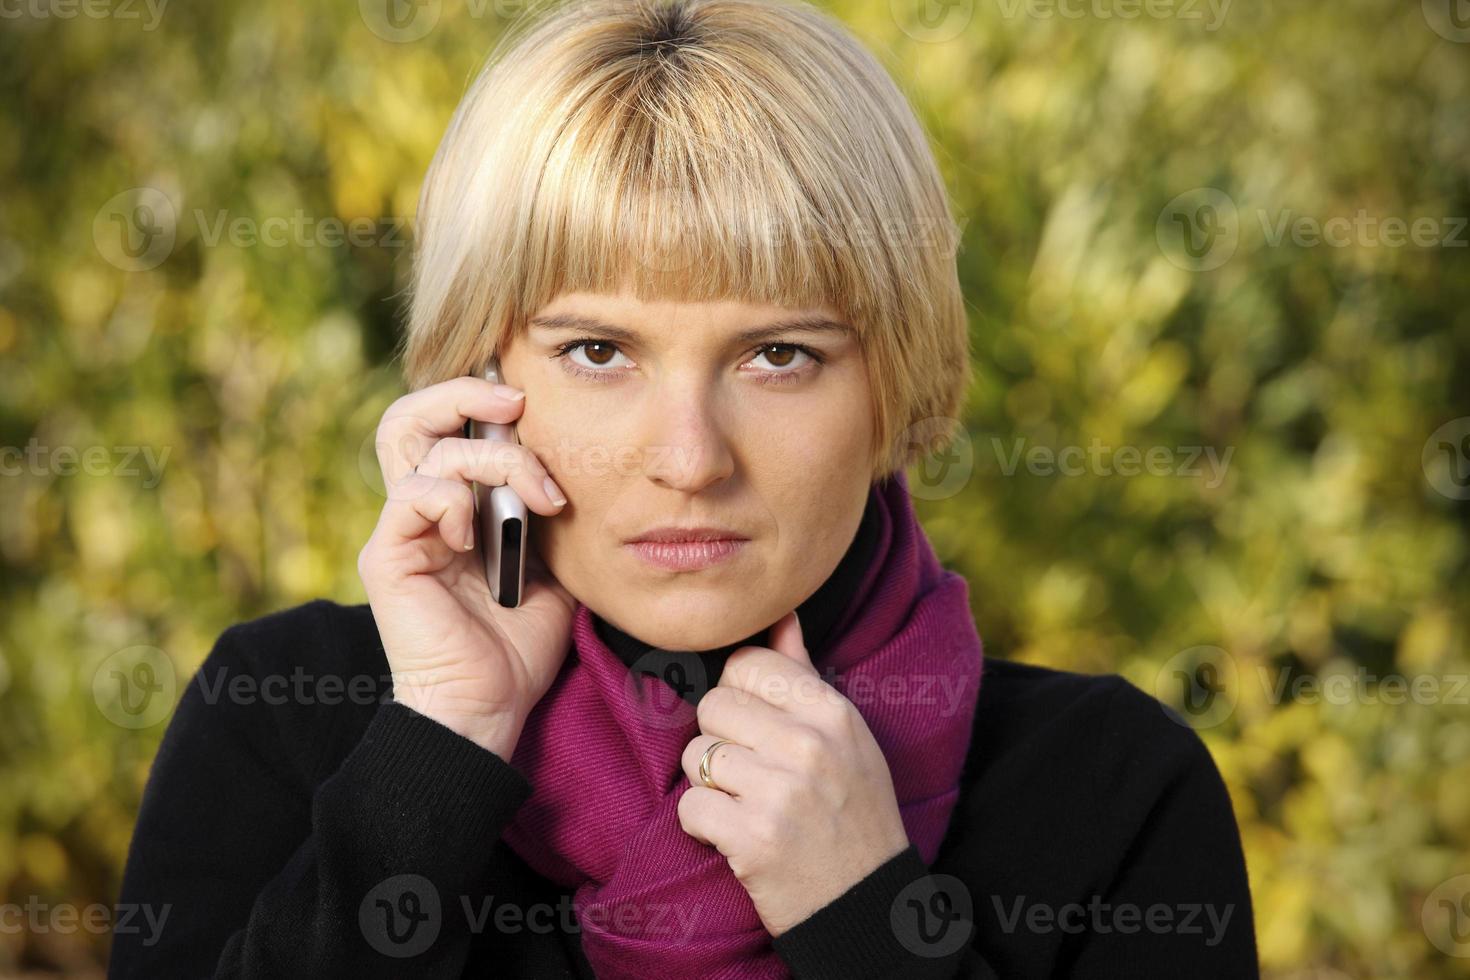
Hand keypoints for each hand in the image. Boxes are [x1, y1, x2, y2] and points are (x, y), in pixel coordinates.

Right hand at [357, 375, 575, 758]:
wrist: (488, 709)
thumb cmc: (517, 647)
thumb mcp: (549, 567)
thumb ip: (544, 515)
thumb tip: (573, 466)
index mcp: (453, 510)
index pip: (446, 427)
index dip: (481, 400)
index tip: (535, 404)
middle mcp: (420, 513)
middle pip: (410, 417)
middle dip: (464, 392)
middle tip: (517, 400)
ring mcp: (400, 532)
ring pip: (427, 447)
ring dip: (495, 458)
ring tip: (540, 499)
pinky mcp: (388, 557)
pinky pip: (414, 495)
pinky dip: (454, 499)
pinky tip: (479, 536)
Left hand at [676, 611, 910, 936]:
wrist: (866, 906)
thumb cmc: (853, 813)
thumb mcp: (846, 738)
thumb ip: (804, 675)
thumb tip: (780, 615)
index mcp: (832, 712)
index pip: (746, 664)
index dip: (737, 696)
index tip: (754, 729)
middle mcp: (809, 744)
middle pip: (712, 707)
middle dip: (720, 741)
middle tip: (752, 776)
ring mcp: (781, 790)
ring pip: (696, 756)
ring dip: (710, 785)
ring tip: (747, 806)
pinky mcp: (754, 838)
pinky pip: (690, 806)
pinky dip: (703, 826)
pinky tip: (736, 836)